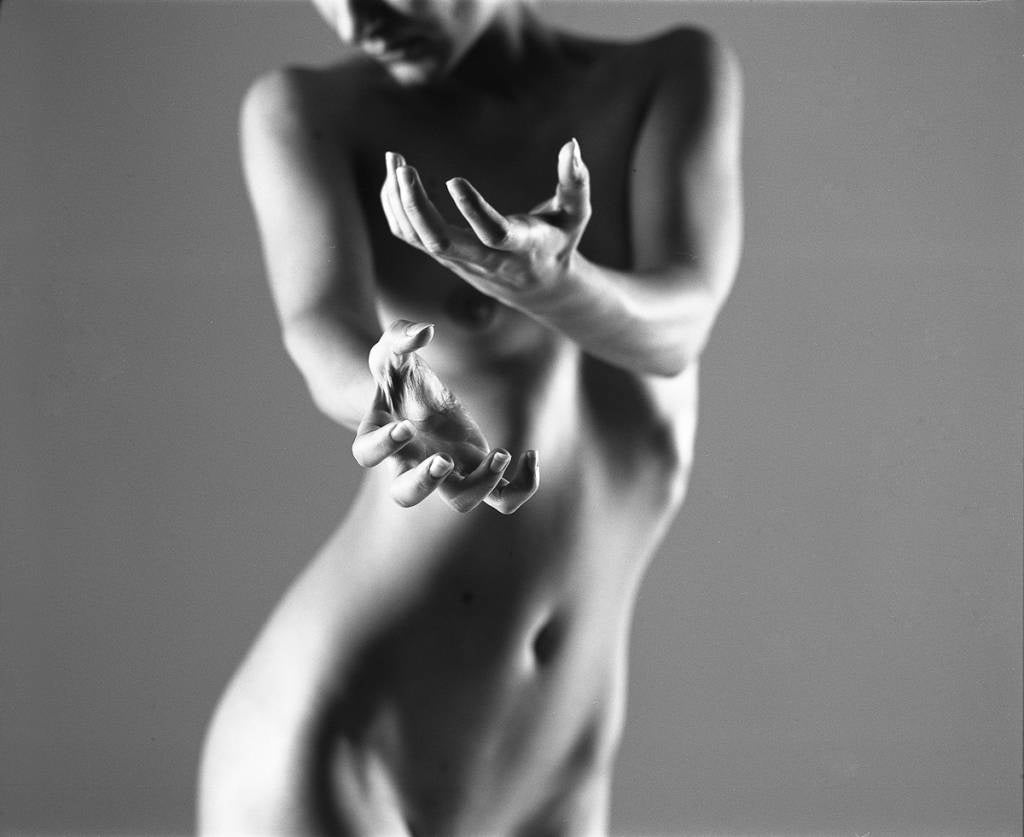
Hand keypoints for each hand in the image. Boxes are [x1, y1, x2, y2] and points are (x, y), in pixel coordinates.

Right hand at [352, 319, 538, 513]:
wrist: (411, 392)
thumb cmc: (397, 370)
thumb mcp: (393, 346)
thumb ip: (402, 335)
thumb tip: (424, 331)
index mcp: (380, 434)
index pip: (367, 453)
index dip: (383, 445)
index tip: (405, 426)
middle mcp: (409, 461)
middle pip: (405, 495)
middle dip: (424, 483)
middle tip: (443, 459)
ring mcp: (445, 471)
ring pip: (460, 502)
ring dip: (481, 484)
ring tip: (499, 453)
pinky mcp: (475, 469)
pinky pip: (501, 496)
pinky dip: (520, 486)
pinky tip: (530, 456)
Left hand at [379, 139, 590, 312]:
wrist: (537, 287)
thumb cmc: (558, 241)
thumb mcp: (576, 214)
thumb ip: (576, 182)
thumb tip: (572, 144)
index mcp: (521, 247)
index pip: (494, 235)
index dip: (473, 210)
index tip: (454, 179)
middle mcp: (485, 259)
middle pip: (442, 244)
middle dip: (418, 207)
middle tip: (404, 168)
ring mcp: (459, 261)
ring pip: (418, 239)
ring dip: (400, 202)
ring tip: (394, 161)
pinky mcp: (442, 256)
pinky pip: (409, 235)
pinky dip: (395, 207)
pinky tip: (393, 176)